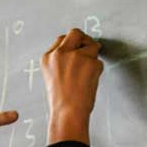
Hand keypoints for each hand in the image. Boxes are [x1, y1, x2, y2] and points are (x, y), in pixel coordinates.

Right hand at [42, 28, 102, 145]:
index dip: (72, 45)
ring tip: (89, 73)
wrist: (68, 113)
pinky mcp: (90, 61)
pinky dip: (98, 70)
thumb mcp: (52, 76)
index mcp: (48, 57)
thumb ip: (61, 61)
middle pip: (75, 33)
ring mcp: (76, 56)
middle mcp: (60, 53)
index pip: (61, 39)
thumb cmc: (61, 101)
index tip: (78, 51)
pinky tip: (90, 82)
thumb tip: (78, 51)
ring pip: (92, 45)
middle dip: (85, 39)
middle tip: (90, 49)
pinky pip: (99, 61)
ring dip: (94, 56)